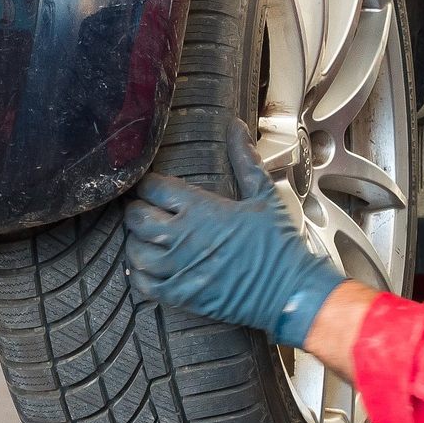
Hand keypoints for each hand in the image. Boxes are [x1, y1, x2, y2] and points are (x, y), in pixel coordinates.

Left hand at [124, 121, 346, 348]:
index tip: (153, 187)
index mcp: (200, 208)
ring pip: (135, 251)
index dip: (149, 184)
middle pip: (137, 217)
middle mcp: (182, 237)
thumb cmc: (277, 244)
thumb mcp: (263, 195)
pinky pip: (143, 283)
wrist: (288, 290)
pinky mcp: (180, 295)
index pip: (153, 187)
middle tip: (145, 210)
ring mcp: (178, 268)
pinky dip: (140, 274)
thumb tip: (236, 127)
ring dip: (137, 242)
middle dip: (137, 210)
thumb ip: (244, 160)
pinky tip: (149, 267)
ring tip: (147, 238)